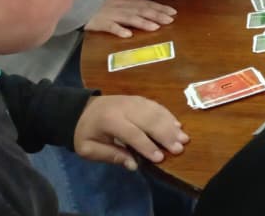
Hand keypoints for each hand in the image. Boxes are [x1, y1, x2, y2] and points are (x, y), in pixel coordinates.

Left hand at [73, 95, 188, 170]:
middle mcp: (124, 107)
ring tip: (183, 138)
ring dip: (171, 125)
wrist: (80, 109)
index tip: (159, 158)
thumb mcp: (89, 149)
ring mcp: (133, 100)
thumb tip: (134, 165)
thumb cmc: (85, 132)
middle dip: (165, 135)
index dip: (147, 146)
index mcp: (109, 120)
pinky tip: (177, 124)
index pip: (132, 133)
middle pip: (149, 120)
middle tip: (179, 148)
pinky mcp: (139, 99)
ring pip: (155, 111)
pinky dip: (168, 115)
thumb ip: (111, 156)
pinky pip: (156, 105)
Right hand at [86, 0, 175, 37]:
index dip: (161, 8)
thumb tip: (148, 8)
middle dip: (157, 15)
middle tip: (171, 20)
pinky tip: (128, 35)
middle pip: (143, 11)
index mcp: (128, 1)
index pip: (148, 4)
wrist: (81, 0)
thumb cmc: (101, 1)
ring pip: (130, 18)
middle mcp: (124, 7)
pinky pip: (111, 27)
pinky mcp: (101, 23)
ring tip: (155, 27)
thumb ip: (132, 4)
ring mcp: (113, 15)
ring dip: (143, 22)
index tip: (174, 12)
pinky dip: (119, 30)